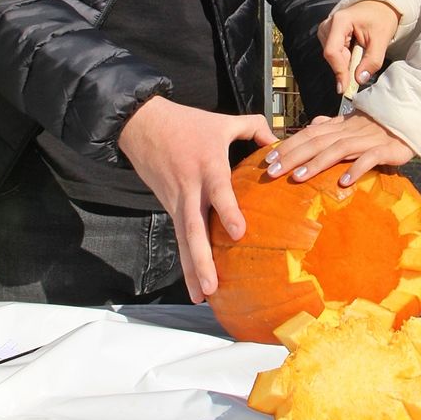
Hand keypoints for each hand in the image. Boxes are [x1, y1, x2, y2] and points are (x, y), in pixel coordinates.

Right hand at [118, 96, 274, 302]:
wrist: (141, 125)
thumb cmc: (186, 123)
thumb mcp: (223, 122)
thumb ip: (255, 128)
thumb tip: (278, 143)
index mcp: (208, 167)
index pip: (219, 193)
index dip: (228, 212)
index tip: (239, 233)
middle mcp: (191, 190)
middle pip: (194, 230)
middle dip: (202, 261)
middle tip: (211, 286)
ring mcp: (177, 202)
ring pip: (183, 241)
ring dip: (191, 270)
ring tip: (201, 297)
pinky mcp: (169, 208)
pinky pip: (179, 238)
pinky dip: (186, 262)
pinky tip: (195, 285)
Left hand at [265, 109, 413, 185]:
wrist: (411, 117)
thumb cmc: (378, 125)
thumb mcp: (352, 123)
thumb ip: (331, 125)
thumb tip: (312, 124)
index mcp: (338, 126)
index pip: (308, 134)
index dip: (288, 145)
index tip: (267, 158)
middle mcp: (348, 131)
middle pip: (316, 142)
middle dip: (292, 156)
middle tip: (272, 171)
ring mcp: (366, 140)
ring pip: (337, 149)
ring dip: (316, 163)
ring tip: (298, 178)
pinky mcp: (385, 150)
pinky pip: (369, 159)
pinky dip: (356, 169)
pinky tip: (343, 183)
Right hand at [319, 0, 401, 91]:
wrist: (380, 7)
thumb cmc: (381, 18)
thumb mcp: (381, 40)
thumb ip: (372, 61)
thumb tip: (359, 80)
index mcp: (340, 21)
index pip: (332, 52)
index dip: (338, 71)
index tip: (344, 88)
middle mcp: (329, 24)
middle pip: (332, 56)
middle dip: (346, 67)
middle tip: (363, 68)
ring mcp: (327, 30)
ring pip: (333, 56)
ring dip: (347, 61)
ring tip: (362, 51)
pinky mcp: (328, 35)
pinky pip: (334, 53)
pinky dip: (346, 58)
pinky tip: (356, 50)